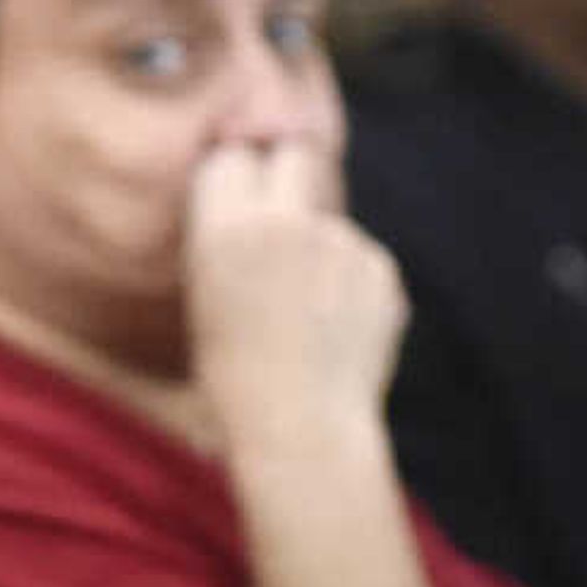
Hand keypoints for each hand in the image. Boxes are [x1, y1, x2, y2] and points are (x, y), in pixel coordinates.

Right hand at [184, 142, 407, 446]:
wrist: (302, 429)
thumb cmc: (235, 376)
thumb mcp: (205, 296)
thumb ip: (227, 235)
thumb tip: (252, 191)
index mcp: (226, 230)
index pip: (232, 158)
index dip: (237, 178)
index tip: (237, 196)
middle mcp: (286, 222)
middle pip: (294, 156)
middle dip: (287, 175)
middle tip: (280, 216)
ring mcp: (342, 242)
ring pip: (330, 216)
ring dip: (321, 244)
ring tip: (306, 312)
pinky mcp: (382, 268)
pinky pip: (362, 258)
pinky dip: (351, 283)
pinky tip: (336, 329)